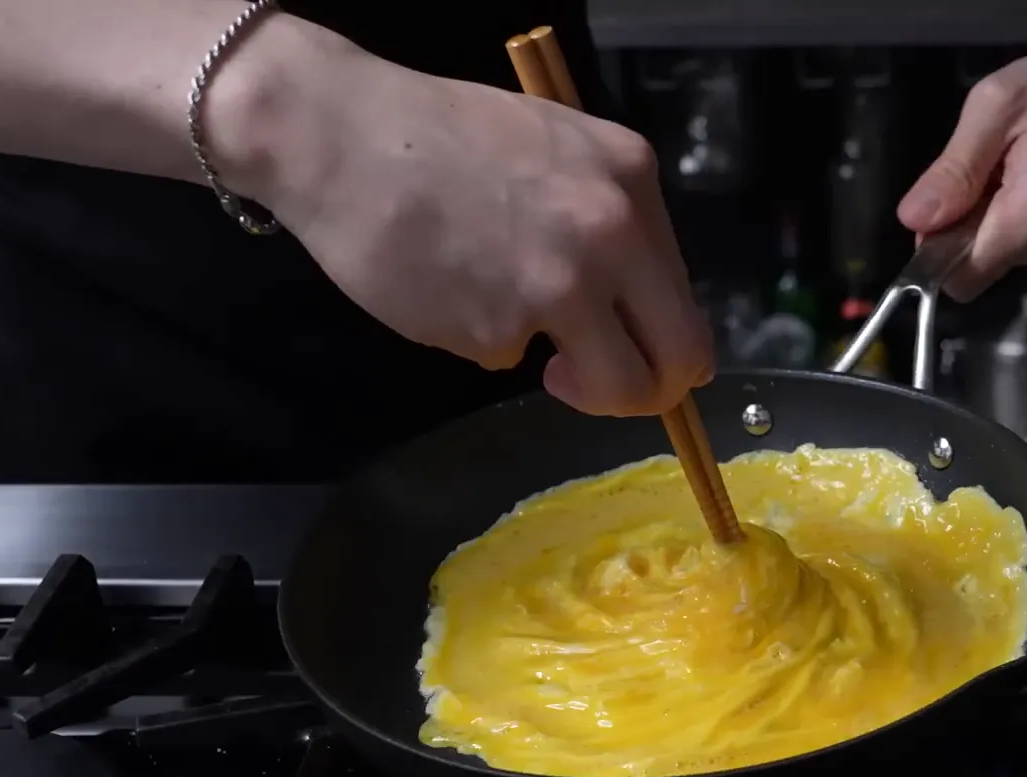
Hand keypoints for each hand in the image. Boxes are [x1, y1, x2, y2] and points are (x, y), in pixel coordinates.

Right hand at [220, 26, 711, 416]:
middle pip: (678, 359)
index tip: (635, 350)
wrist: (339, 133)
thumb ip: (607, 218)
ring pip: (605, 381)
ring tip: (502, 317)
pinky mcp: (498, 330)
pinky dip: (478, 335)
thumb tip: (637, 302)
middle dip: (650, 392)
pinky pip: (508, 357)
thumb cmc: (438, 135)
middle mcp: (612, 235)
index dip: (664, 341)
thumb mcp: (556, 148)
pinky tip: (445, 286)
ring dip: (573, 380)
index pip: (687, 298)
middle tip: (603, 385)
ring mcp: (559, 288)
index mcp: (632, 181)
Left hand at [896, 5, 1026, 299]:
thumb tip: (914, 220)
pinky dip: (1024, 218)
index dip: (938, 246)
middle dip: (969, 226)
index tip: (944, 201)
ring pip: (1006, 255)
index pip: (960, 276)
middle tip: (990, 168)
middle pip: (981, 267)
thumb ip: (954, 170)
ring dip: (997, 219)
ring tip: (1021, 164)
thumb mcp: (997, 107)